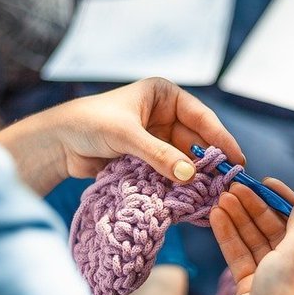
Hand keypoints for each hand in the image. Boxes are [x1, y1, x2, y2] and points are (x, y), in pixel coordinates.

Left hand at [0, 78, 244, 194]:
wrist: (57, 144)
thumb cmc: (89, 124)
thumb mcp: (127, 136)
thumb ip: (158, 155)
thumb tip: (189, 176)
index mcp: (164, 95)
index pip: (201, 117)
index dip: (221, 138)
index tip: (236, 159)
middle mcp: (164, 115)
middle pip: (196, 141)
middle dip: (209, 162)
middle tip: (227, 183)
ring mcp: (156, 139)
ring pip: (184, 160)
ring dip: (194, 177)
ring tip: (212, 196)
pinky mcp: (147, 160)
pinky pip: (169, 173)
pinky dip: (178, 185)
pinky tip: (190, 199)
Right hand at [209, 179, 293, 294]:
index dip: (284, 201)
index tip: (266, 182)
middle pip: (278, 232)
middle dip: (256, 209)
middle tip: (236, 186)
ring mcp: (276, 282)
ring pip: (257, 243)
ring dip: (240, 220)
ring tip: (222, 197)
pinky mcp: (253, 290)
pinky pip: (243, 258)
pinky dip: (231, 238)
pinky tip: (217, 217)